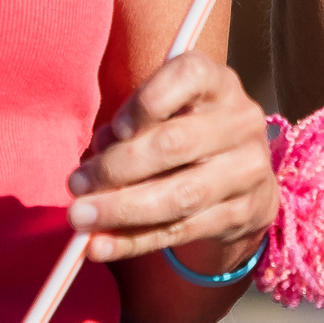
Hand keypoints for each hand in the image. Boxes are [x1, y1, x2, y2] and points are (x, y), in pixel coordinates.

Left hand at [66, 51, 274, 270]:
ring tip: (80, 218)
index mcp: (218, 83)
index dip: (147, 102)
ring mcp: (247, 170)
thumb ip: (127, 130)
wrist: (240, 179)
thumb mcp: (163, 116)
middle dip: (116, 167)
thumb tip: (92, 163)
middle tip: (75, 185)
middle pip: (175, 144)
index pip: (188, 76)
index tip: (115, 128)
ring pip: (180, 196)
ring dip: (121, 210)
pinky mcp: (244, 213)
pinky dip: (134, 241)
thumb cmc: (185, 133)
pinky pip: (181, 231)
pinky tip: (100, 245)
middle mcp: (240, 121)